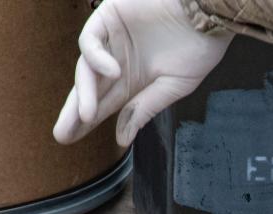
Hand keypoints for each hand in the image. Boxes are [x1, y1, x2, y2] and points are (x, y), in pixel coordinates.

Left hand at [53, 0, 231, 147]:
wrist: (209, 14)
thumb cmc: (198, 48)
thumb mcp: (172, 87)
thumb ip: (144, 109)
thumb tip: (121, 139)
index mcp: (134, 81)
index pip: (104, 104)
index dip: (85, 122)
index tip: (68, 139)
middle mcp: (119, 61)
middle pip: (89, 90)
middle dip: (74, 112)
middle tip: (62, 135)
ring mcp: (111, 39)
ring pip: (86, 69)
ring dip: (85, 93)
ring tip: (87, 115)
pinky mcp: (108, 16)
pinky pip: (91, 40)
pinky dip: (96, 58)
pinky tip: (113, 72)